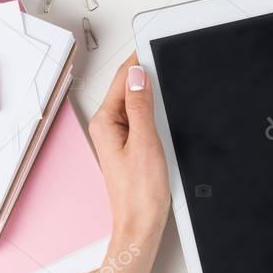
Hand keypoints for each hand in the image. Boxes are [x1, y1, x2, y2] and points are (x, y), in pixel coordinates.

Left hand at [88, 54, 170, 243]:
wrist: (141, 226)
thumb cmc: (140, 194)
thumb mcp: (146, 142)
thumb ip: (141, 106)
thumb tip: (138, 75)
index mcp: (105, 123)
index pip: (122, 79)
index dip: (139, 61)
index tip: (155, 45)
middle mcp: (107, 128)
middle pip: (128, 89)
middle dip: (147, 75)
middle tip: (166, 59)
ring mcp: (118, 137)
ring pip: (136, 103)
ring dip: (152, 94)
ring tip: (167, 82)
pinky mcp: (130, 146)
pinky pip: (141, 119)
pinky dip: (154, 112)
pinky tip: (165, 112)